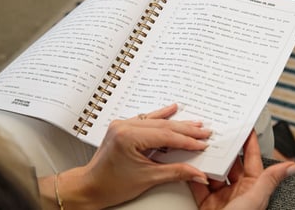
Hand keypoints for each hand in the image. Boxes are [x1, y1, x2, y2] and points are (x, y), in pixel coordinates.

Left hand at [39, 104, 210, 209]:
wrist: (91, 186)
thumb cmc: (112, 184)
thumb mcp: (148, 178)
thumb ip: (176, 172)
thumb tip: (197, 173)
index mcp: (128, 137)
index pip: (166, 136)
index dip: (187, 141)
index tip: (202, 143)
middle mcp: (124, 126)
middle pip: (163, 126)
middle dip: (186, 130)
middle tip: (204, 132)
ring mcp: (123, 125)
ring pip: (156, 121)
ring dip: (177, 122)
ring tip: (194, 123)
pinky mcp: (123, 127)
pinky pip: (146, 119)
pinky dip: (160, 115)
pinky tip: (171, 109)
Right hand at [189, 130, 294, 209]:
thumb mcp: (255, 199)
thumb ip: (270, 180)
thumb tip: (294, 166)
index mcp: (253, 187)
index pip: (251, 159)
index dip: (249, 142)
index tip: (245, 127)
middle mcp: (237, 190)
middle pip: (230, 163)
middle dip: (224, 148)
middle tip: (218, 134)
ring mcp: (221, 196)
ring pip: (213, 172)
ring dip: (207, 160)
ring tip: (201, 146)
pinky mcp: (205, 202)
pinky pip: (198, 184)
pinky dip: (193, 174)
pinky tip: (190, 164)